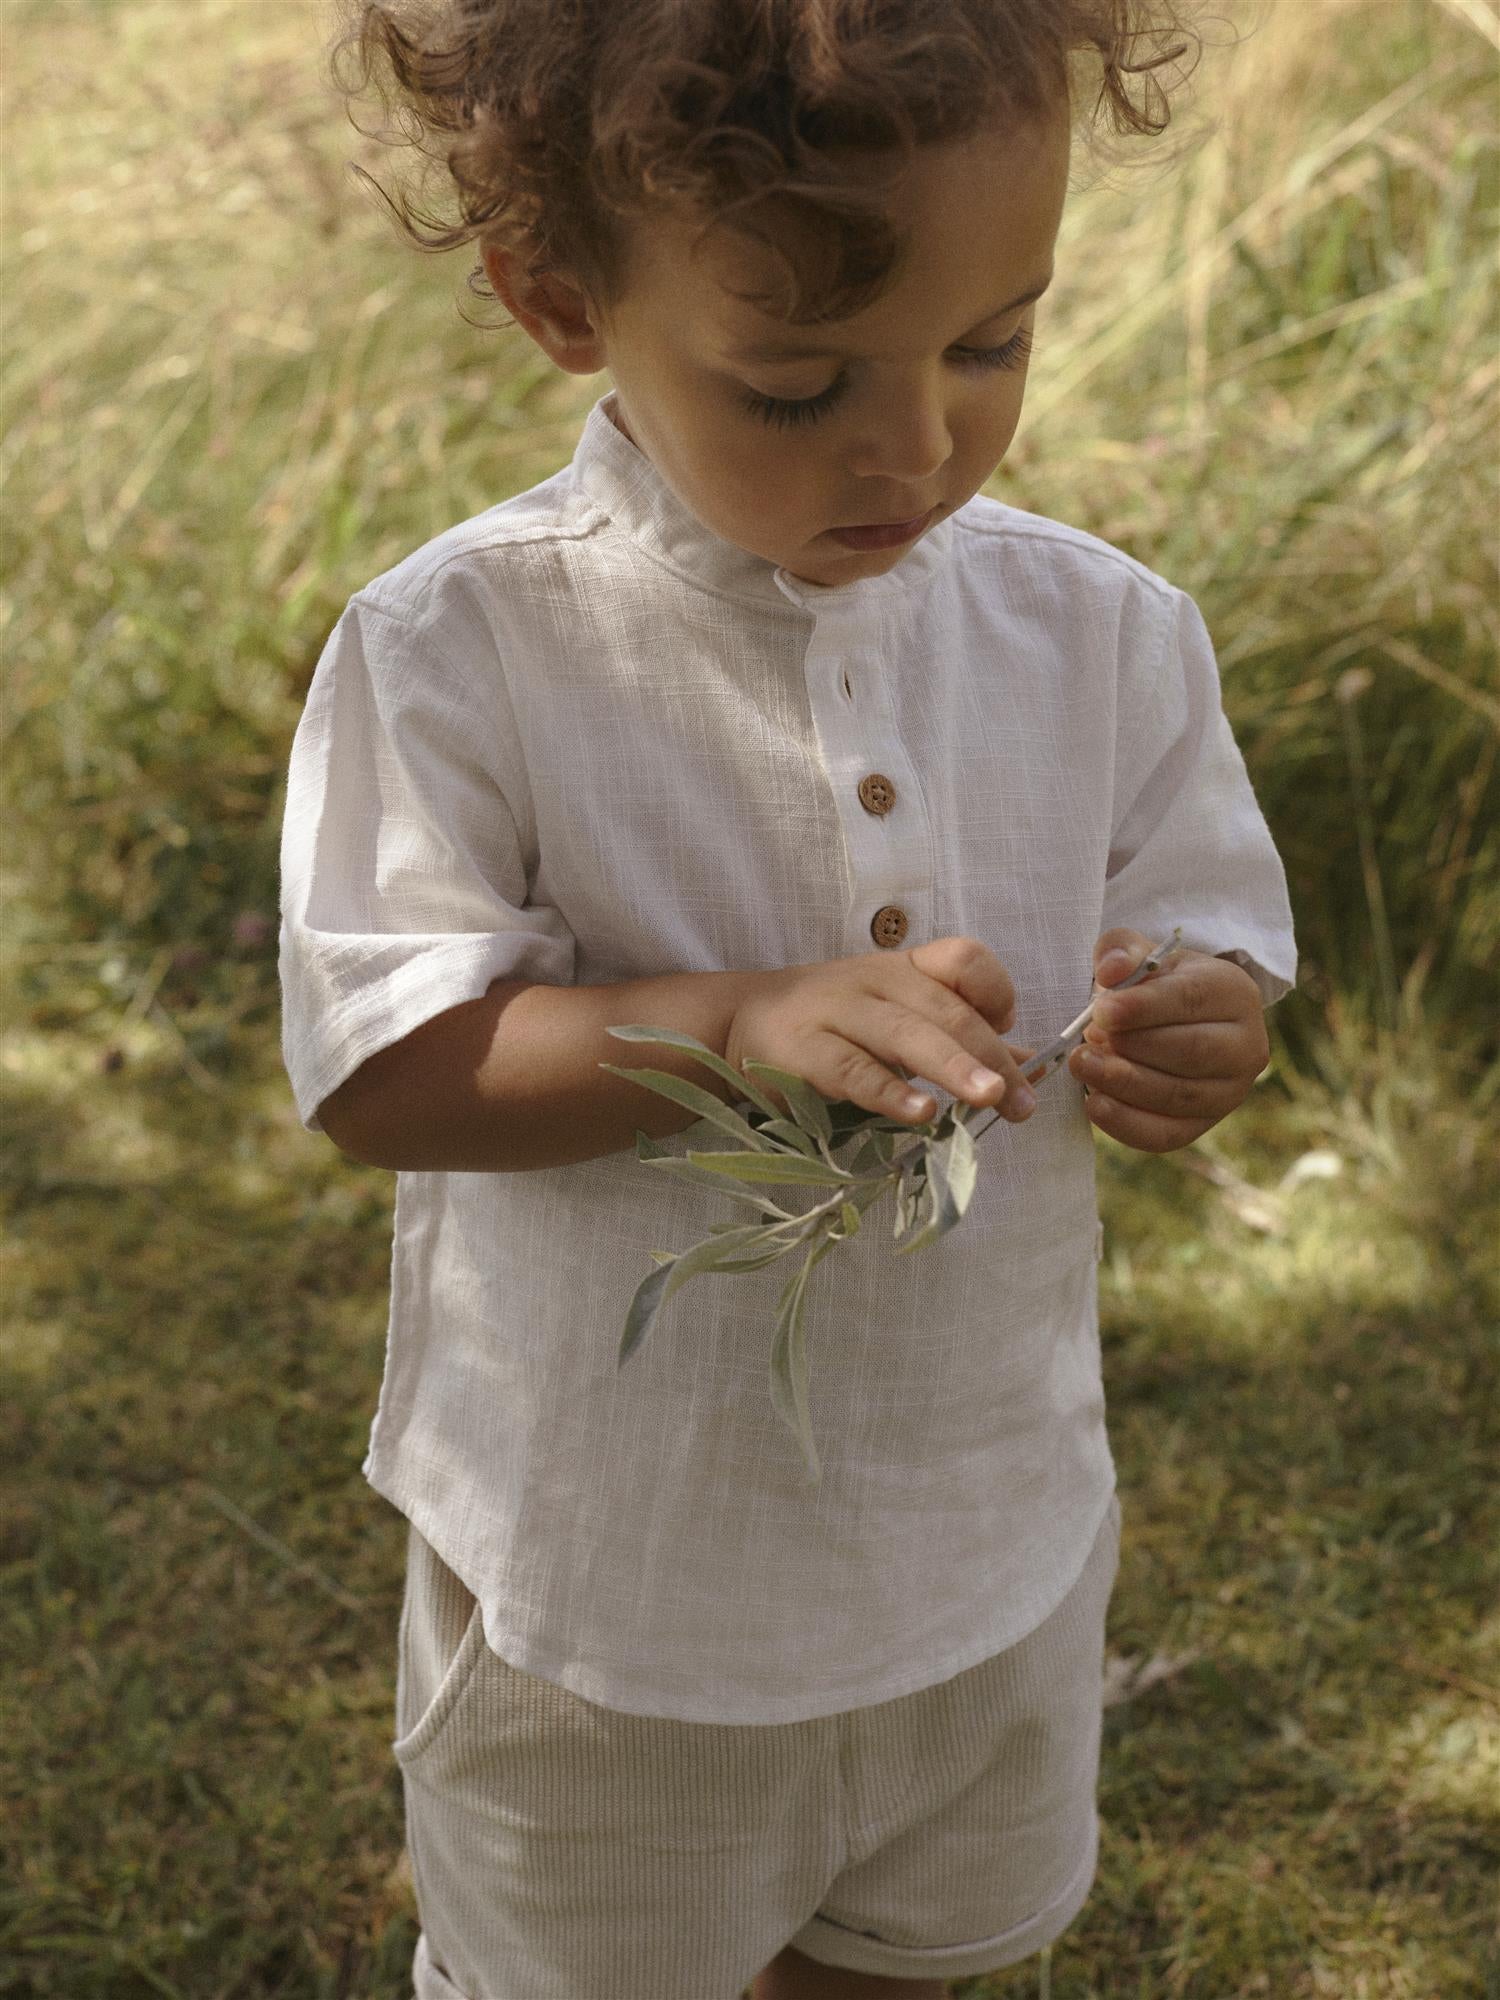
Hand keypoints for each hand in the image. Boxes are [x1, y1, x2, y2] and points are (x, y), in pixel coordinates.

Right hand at [725, 935, 1040, 1128]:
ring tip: (993, 1099)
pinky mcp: (804, 1050)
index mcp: (905, 968)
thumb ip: (962, 1039)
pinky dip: (890, 1092)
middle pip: (947, 1010)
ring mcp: (838, 1012)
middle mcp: (876, 982)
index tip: (1010, 1029)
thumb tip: (1031, 1067)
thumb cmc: (834, 1024)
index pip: (964, 959)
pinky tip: (922, 1114)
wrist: (740, 1023)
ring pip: (907, 1034)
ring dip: (955, 1066)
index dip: (997, 991)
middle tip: (1024, 1103)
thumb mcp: (899, 1018)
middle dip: (992, 1057)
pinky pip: (854, 1070)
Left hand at [1066, 927, 1268, 1152]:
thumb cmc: (1156, 985)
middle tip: (1085, 1043)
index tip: (1101, 1011)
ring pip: (1177, 1096)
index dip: (1144, 1008)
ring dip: (1122, 1084)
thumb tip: (1111, 970)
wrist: (1174, 1022)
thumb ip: (1122, 950)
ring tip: (1084, 1065)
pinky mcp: (1204, 1124)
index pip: (1192, 1000)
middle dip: (1132, 1049)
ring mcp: (1230, 1091)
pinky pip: (1166, 1134)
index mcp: (1235, 993)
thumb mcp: (1142, 956)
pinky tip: (1094, 1103)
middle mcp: (1246, 1046)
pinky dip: (1126, 1123)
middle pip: (1190, 1051)